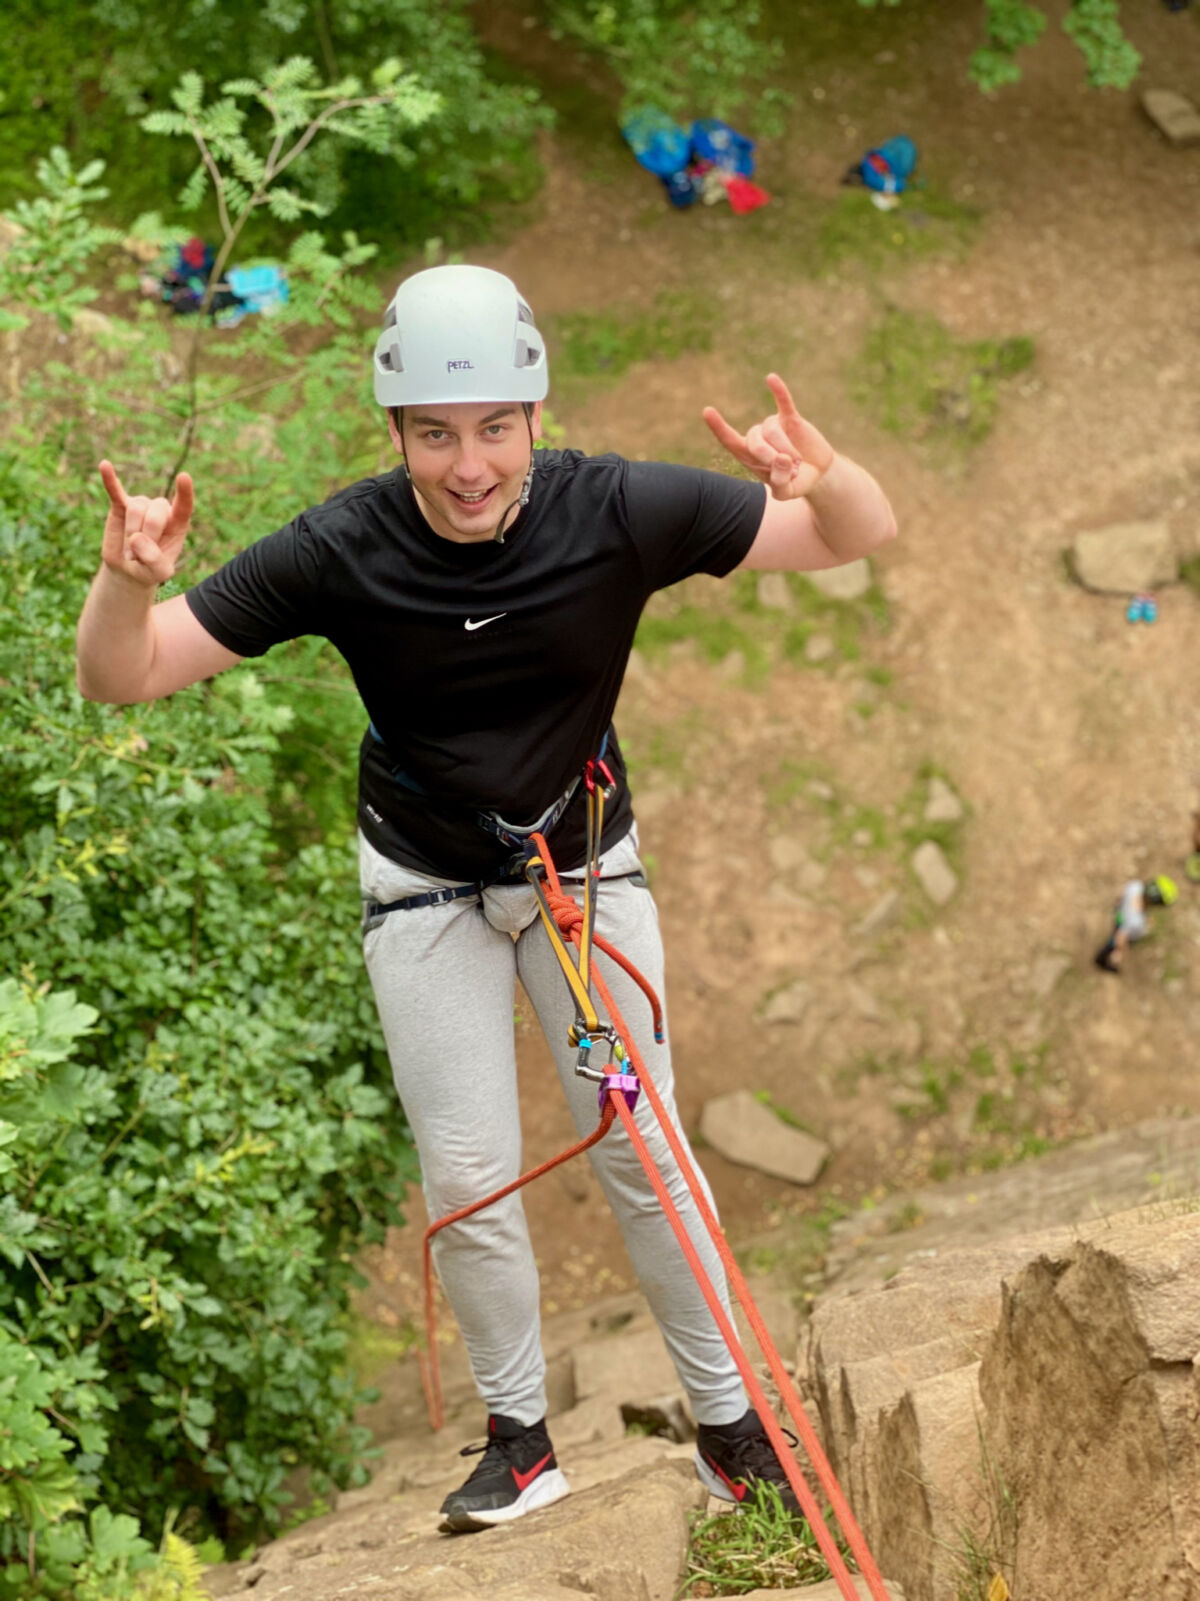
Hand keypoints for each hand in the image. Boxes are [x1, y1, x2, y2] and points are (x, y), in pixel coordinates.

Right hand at [98, 460, 193, 587]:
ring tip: (130, 553)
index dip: (184, 492)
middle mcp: (160, 510)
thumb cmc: (149, 569)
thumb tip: (136, 538)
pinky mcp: (120, 506)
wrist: (129, 570)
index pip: (184, 505)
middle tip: (138, 557)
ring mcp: (140, 506)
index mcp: (177, 523)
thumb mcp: (158, 573)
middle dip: (147, 536)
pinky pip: (115, 491)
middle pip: (155, 512)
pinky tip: (104, 465)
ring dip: (132, 532)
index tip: (184, 477)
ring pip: (136, 508)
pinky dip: (110, 480)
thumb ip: (154, 560)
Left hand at [703, 374, 835, 500]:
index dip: (719, 427)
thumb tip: (781, 458)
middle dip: (771, 458)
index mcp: (748, 455)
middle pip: (755, 442)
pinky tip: (771, 378)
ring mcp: (773, 426)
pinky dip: (778, 391)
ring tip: (798, 463)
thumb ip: (780, 482)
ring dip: (787, 450)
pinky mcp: (791, 418)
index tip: (707, 410)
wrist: (818, 472)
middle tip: (791, 471)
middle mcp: (757, 437)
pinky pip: (784, 402)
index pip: (729, 440)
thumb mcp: (786, 492)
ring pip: (772, 431)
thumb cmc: (796, 482)